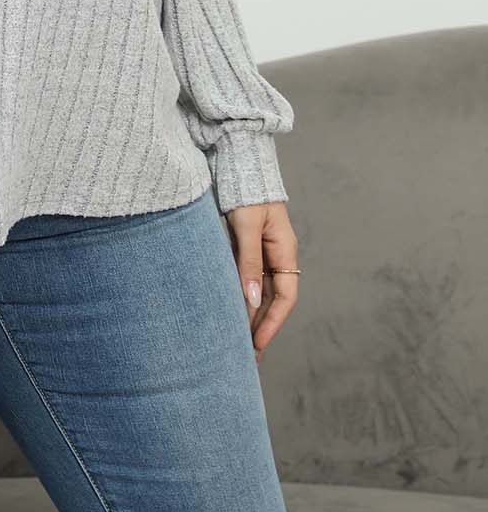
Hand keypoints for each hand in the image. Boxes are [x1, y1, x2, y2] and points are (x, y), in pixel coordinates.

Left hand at [223, 200, 298, 364]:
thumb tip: (250, 300)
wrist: (236, 157)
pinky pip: (244, 275)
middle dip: (260, 325)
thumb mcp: (247, 225)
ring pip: (257, 289)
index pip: (285, 297)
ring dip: (248, 313)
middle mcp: (275, 253)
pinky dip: (238, 293)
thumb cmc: (245, 188)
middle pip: (272, 298)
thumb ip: (248, 261)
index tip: (257, 344)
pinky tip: (227, 308)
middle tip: (246, 355)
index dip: (272, 322)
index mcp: (284, 249)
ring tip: (235, 339)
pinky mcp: (243, 243)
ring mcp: (260, 249)